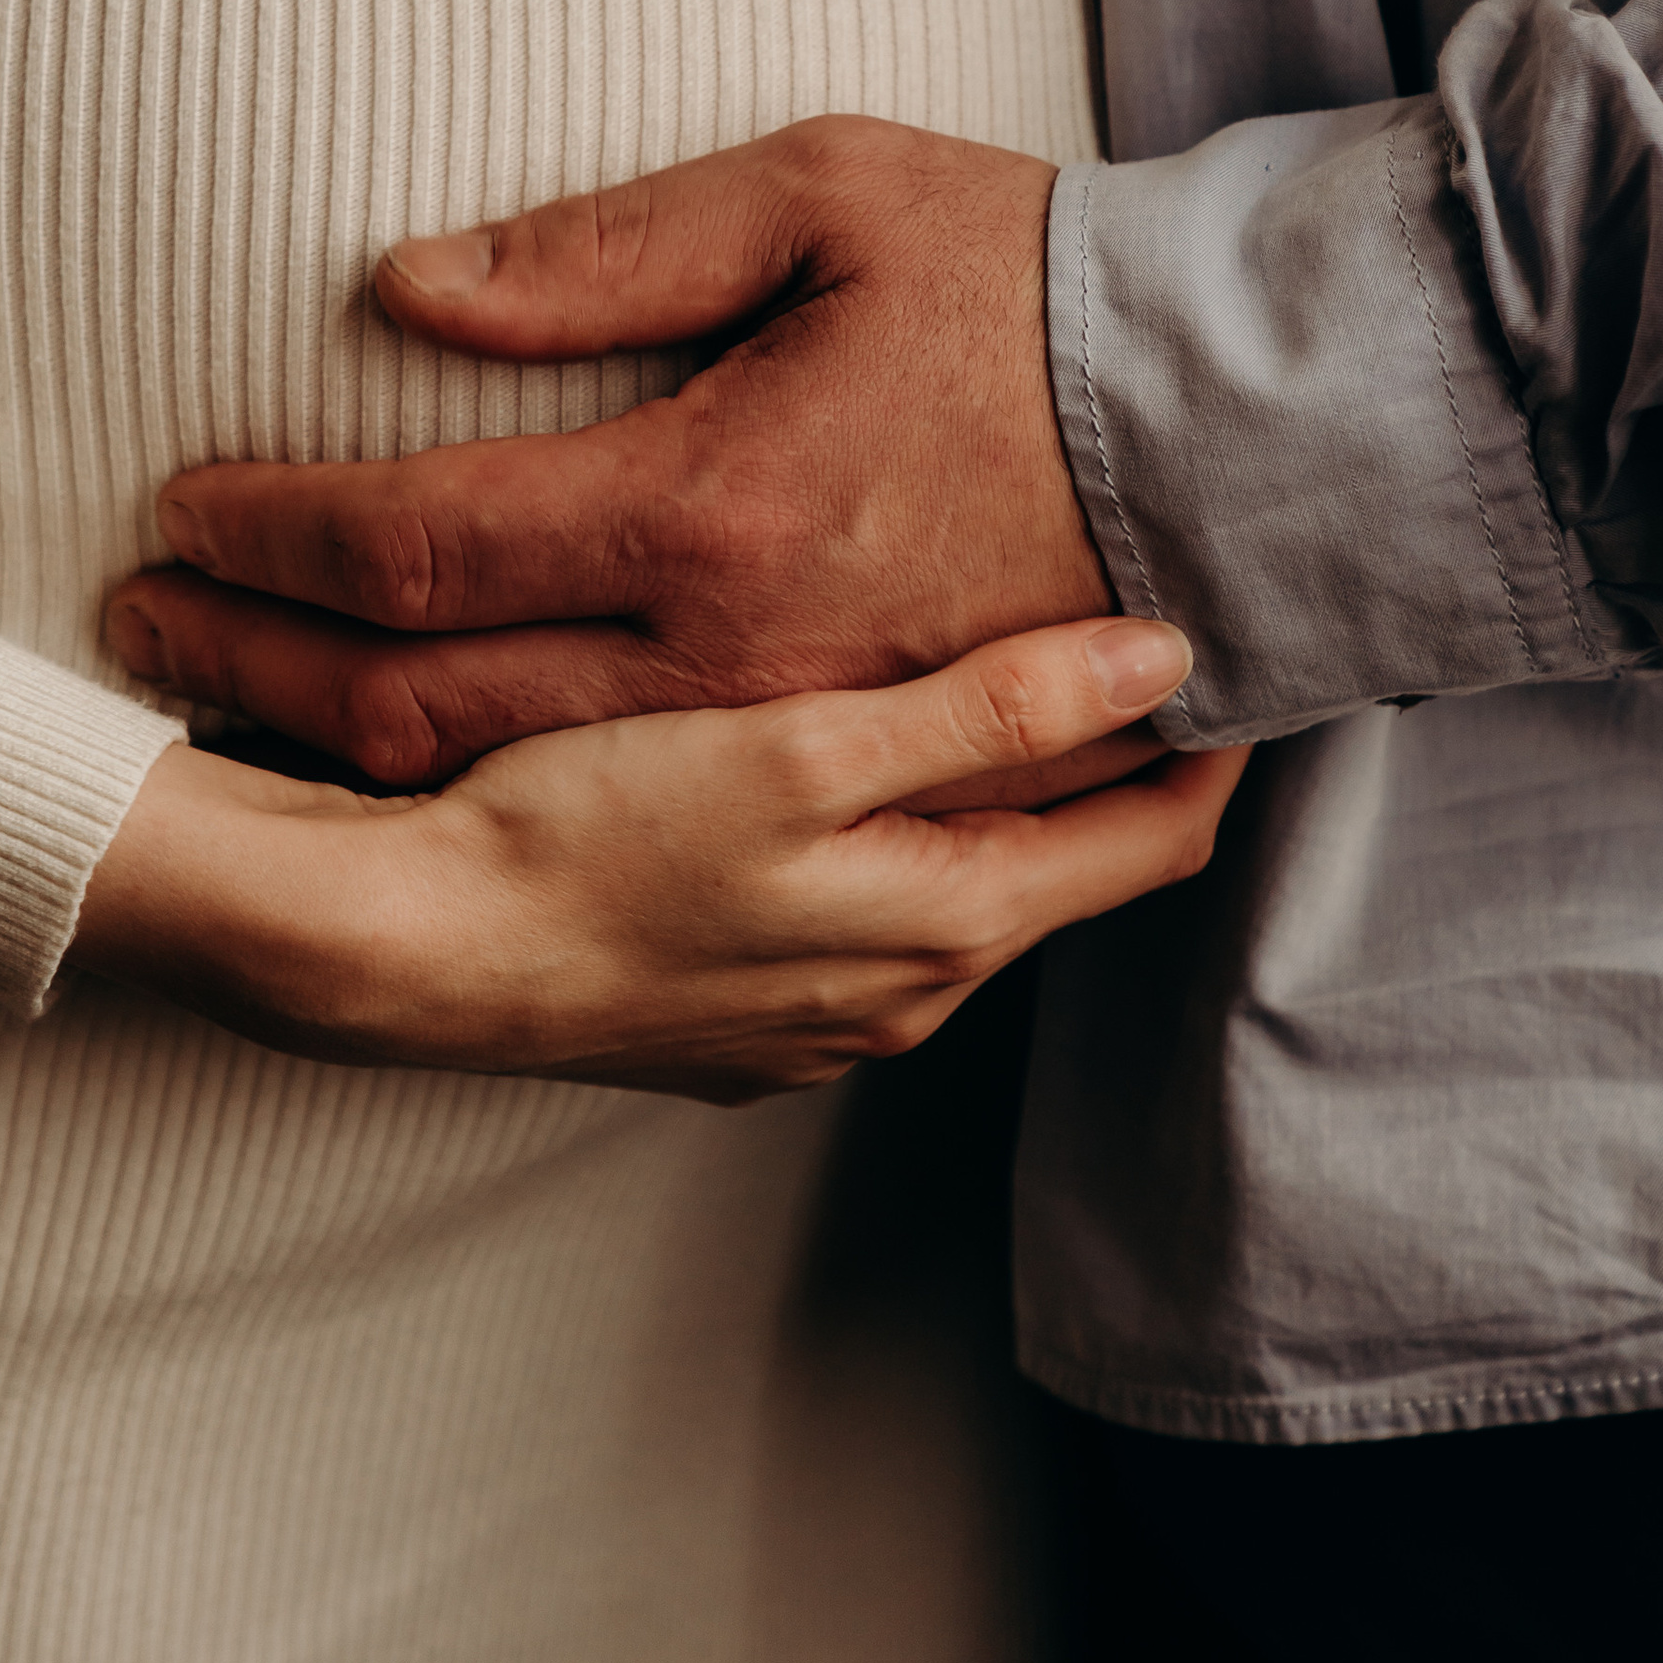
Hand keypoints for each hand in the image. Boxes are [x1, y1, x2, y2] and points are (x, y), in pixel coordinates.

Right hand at [72, 615, 1239, 1099]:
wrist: (406, 948)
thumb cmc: (589, 838)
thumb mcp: (804, 753)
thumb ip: (990, 711)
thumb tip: (1163, 660)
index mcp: (945, 925)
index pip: (1158, 841)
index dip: (1219, 746)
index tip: (1256, 653)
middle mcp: (898, 995)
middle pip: (1061, 868)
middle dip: (1111, 769)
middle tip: (1143, 643)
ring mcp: (808, 1020)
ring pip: (951, 894)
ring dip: (987, 808)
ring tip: (1000, 685)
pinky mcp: (723, 1015)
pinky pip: (848, 923)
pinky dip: (879, 850)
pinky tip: (834, 780)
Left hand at [107, 115, 1122, 783]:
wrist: (1234, 436)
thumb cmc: (1027, 287)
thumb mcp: (822, 193)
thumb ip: (603, 250)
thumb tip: (407, 285)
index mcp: (707, 508)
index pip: (420, 546)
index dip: (276, 536)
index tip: (187, 507)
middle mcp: (727, 663)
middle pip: (422, 701)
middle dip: (256, 663)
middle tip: (144, 626)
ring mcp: (781, 753)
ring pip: (502, 786)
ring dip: (337, 748)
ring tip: (226, 704)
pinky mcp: (838, 795)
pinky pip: (616, 825)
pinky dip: (476, 806)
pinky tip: (397, 774)